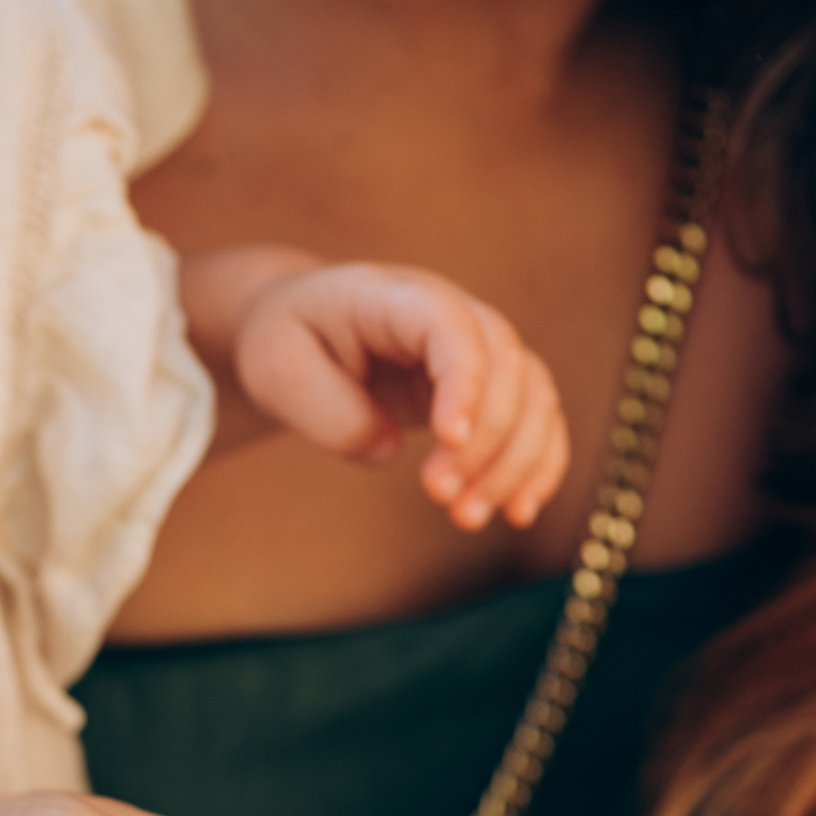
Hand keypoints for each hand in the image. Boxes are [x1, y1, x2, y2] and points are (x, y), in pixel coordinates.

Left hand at [229, 258, 568, 531]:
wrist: (301, 333)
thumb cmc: (286, 343)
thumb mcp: (277, 371)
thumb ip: (328, 411)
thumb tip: (386, 450)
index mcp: (396, 298)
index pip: (453, 327)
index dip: (464, 381)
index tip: (451, 439)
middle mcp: (455, 315)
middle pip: (507, 367)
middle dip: (486, 441)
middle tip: (441, 498)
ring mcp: (479, 350)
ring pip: (533, 398)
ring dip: (514, 464)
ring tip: (467, 517)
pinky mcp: (488, 388)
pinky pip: (537, 421)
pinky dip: (537, 466)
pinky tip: (517, 512)